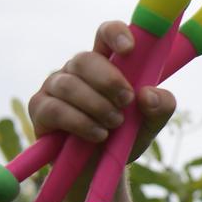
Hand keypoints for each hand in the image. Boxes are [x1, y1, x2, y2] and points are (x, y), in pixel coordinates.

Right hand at [29, 21, 175, 160]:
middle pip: (85, 58)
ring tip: (114, 124)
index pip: (106, 34)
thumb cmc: (126, 135)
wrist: (101, 167)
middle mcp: (78, 69)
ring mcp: (55, 86)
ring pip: (69, 84)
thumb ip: (160, 107)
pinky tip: (98, 134)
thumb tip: (148, 94)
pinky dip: (81, 123)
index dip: (116, 34)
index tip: (129, 49)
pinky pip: (56, 109)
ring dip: (96, 106)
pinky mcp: (40, 108)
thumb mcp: (151, 122)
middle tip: (126, 101)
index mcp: (107, 63)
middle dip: (108, 80)